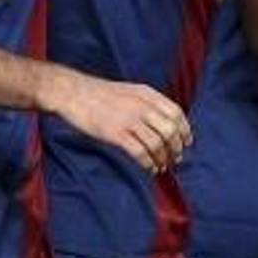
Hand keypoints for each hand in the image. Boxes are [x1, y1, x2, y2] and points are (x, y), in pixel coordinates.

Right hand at [45, 72, 191, 173]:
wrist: (70, 92)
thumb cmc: (96, 93)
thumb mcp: (128, 90)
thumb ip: (146, 102)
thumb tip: (163, 122)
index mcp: (146, 93)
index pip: (176, 112)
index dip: (185, 130)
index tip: (186, 142)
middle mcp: (141, 106)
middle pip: (170, 130)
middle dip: (176, 148)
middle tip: (175, 158)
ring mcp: (128, 119)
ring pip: (157, 143)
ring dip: (162, 158)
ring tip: (161, 166)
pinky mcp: (115, 133)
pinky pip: (139, 152)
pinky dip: (148, 162)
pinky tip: (148, 167)